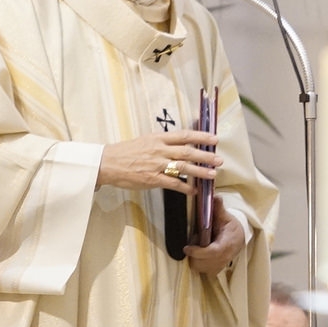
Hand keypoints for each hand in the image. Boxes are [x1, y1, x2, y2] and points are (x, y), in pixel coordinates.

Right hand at [96, 131, 220, 193]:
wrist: (108, 163)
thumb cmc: (126, 152)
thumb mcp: (145, 141)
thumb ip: (162, 142)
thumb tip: (180, 144)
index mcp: (158, 138)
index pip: (184, 135)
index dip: (201, 137)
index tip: (214, 139)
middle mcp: (160, 150)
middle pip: (188, 152)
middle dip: (205, 156)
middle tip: (219, 160)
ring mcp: (157, 165)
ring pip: (184, 168)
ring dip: (200, 171)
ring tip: (213, 174)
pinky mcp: (152, 179)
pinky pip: (173, 184)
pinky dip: (185, 188)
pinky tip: (194, 191)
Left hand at [186, 201, 244, 275]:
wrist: (239, 238)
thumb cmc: (231, 227)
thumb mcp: (226, 216)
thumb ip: (219, 208)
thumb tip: (216, 196)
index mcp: (226, 244)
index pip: (212, 252)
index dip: (198, 252)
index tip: (187, 247)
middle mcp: (224, 258)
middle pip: (202, 262)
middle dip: (194, 254)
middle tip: (195, 241)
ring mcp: (219, 265)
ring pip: (200, 268)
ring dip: (194, 258)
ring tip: (198, 247)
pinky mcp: (215, 270)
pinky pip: (201, 270)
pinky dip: (197, 263)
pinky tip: (200, 254)